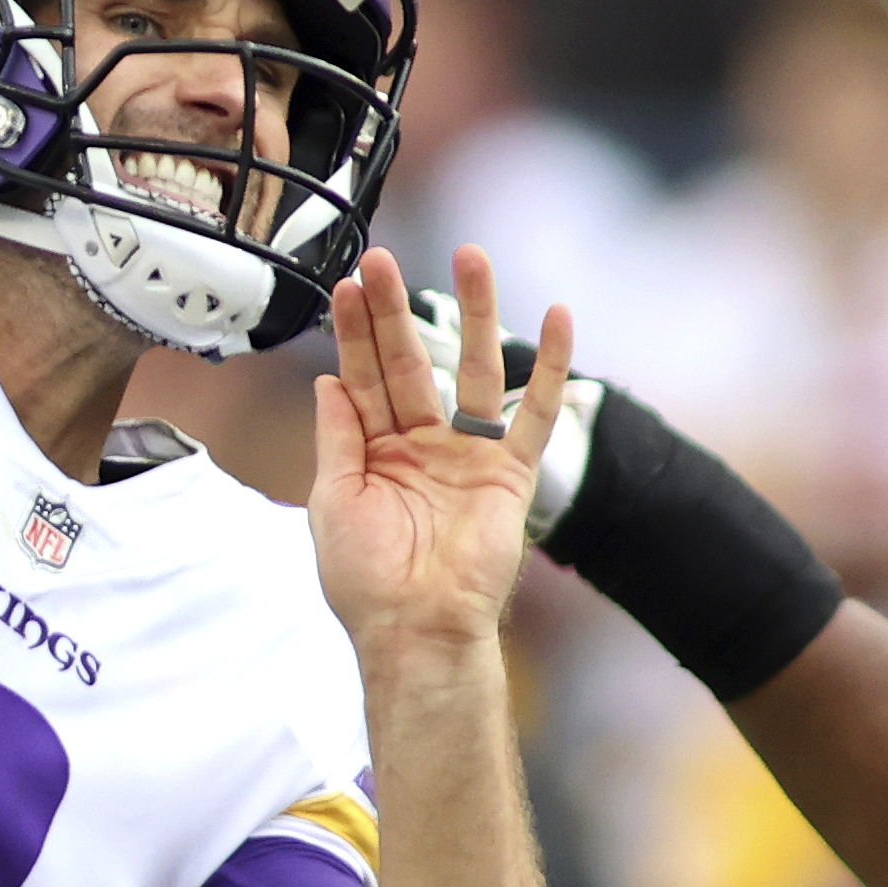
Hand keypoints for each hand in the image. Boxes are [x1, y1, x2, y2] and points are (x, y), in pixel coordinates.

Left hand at [309, 244, 573, 652]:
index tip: (349, 284)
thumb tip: (327, 379)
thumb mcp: (333, 500)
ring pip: (473, 368)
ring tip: (473, 256)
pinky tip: (560, 317)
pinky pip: (533, 412)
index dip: (355, 331)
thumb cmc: (366, 580)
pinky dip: (550, 366)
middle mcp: (422, 443)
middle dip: (397, 310)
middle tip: (384, 259)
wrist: (414, 631)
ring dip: (475, 312)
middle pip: (410, 359)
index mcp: (374, 450)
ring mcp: (467, 453)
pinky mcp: (510, 472)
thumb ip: (337, 436)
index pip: (363, 375)